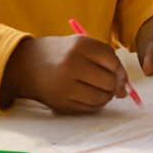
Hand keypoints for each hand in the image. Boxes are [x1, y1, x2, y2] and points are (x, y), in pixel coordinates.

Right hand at [2, 35, 129, 114]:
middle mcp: (71, 65)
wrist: (27, 65)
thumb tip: (126, 89)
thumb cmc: (62, 53)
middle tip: (108, 84)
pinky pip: (89, 108)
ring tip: (98, 90)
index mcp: (80, 46)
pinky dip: (95, 104)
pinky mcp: (59, 102)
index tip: (118, 74)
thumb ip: (107, 59)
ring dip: (106, 96)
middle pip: (109, 81)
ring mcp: (64, 85)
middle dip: (114, 85)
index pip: (112, 61)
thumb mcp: (82, 44)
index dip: (120, 70)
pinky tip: (88, 96)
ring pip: (101, 98)